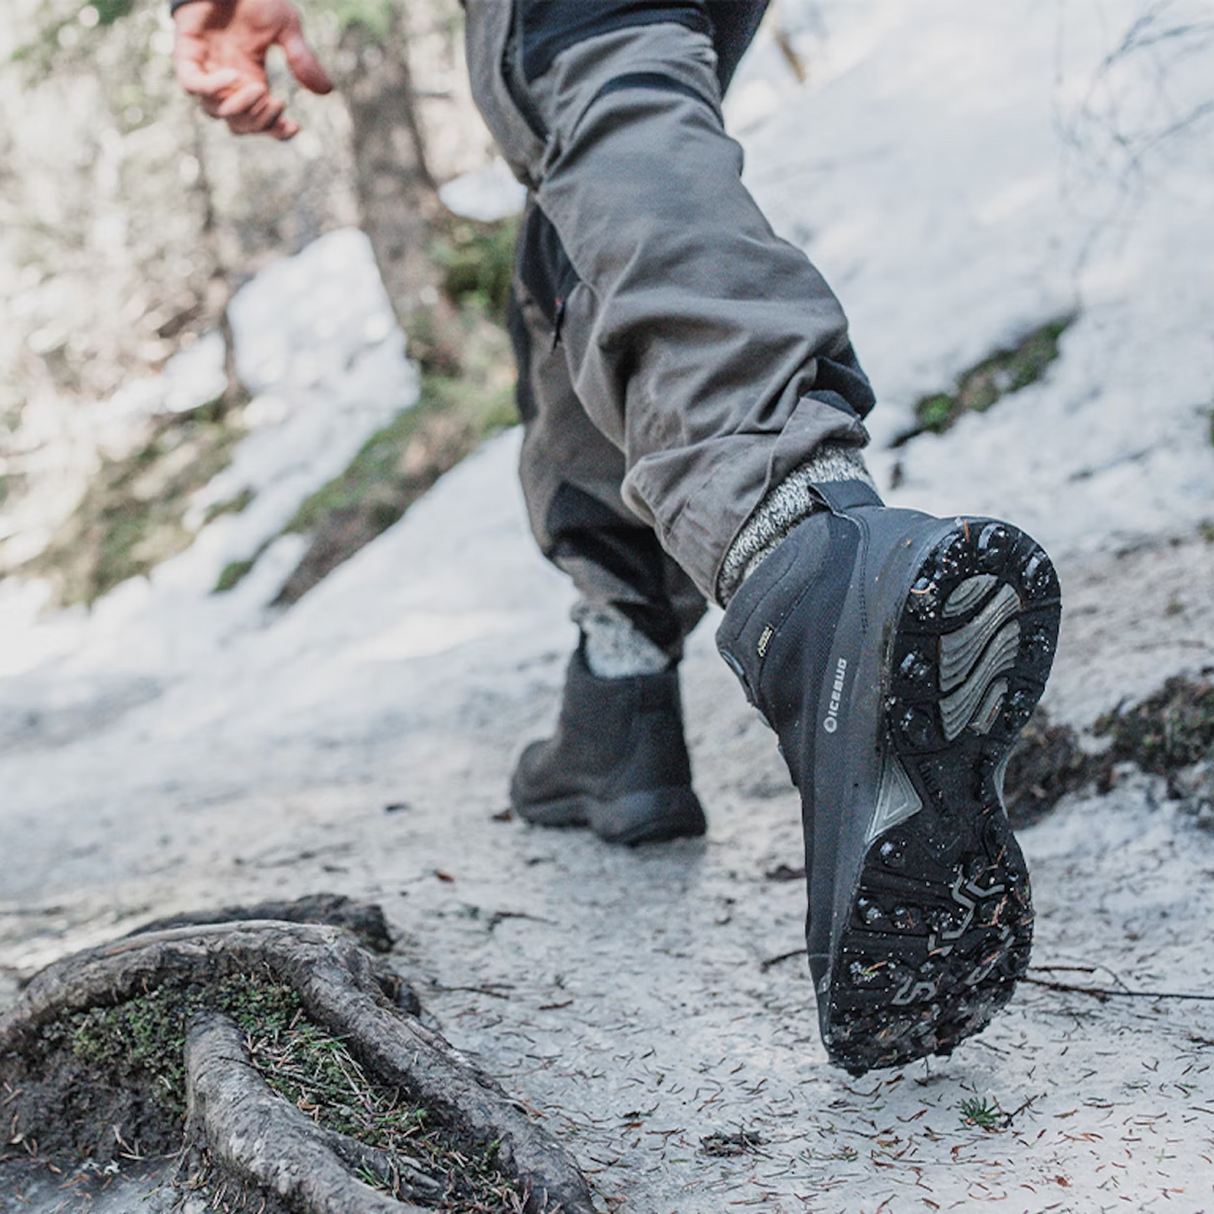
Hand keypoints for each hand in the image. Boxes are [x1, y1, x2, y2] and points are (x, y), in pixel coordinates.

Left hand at [173, 0, 332, 139]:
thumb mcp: (286, 28)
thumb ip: (302, 60)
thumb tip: (326, 91)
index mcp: (251, 81)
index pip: (260, 121)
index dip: (276, 130)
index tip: (294, 126)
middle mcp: (228, 83)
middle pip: (238, 125)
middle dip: (259, 121)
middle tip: (277, 102)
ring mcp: (206, 71)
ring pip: (216, 112)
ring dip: (240, 108)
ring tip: (259, 89)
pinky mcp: (187, 55)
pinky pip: (192, 86)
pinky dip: (212, 88)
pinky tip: (234, 76)